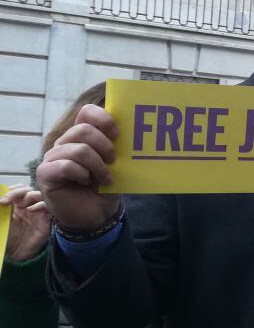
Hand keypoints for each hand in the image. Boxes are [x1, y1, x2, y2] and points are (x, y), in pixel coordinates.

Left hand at [2, 185, 50, 260]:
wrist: (16, 254)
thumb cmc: (7, 238)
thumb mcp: (2, 221)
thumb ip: (2, 210)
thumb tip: (1, 200)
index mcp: (16, 205)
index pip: (18, 189)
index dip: (13, 189)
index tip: (4, 198)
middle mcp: (28, 206)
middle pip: (29, 190)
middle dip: (19, 192)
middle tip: (9, 200)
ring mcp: (37, 212)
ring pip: (40, 195)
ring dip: (30, 196)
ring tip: (21, 205)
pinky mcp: (46, 219)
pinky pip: (49, 207)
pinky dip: (41, 205)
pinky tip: (31, 210)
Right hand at [36, 104, 120, 230]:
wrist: (96, 215)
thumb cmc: (106, 187)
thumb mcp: (116, 164)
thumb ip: (118, 146)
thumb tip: (133, 131)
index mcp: (81, 136)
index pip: (86, 112)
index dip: (103, 119)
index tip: (117, 134)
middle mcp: (65, 143)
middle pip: (84, 130)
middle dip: (105, 146)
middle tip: (113, 161)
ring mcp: (53, 157)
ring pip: (79, 149)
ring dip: (98, 166)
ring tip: (105, 178)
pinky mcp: (45, 173)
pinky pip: (66, 166)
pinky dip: (82, 174)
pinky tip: (87, 182)